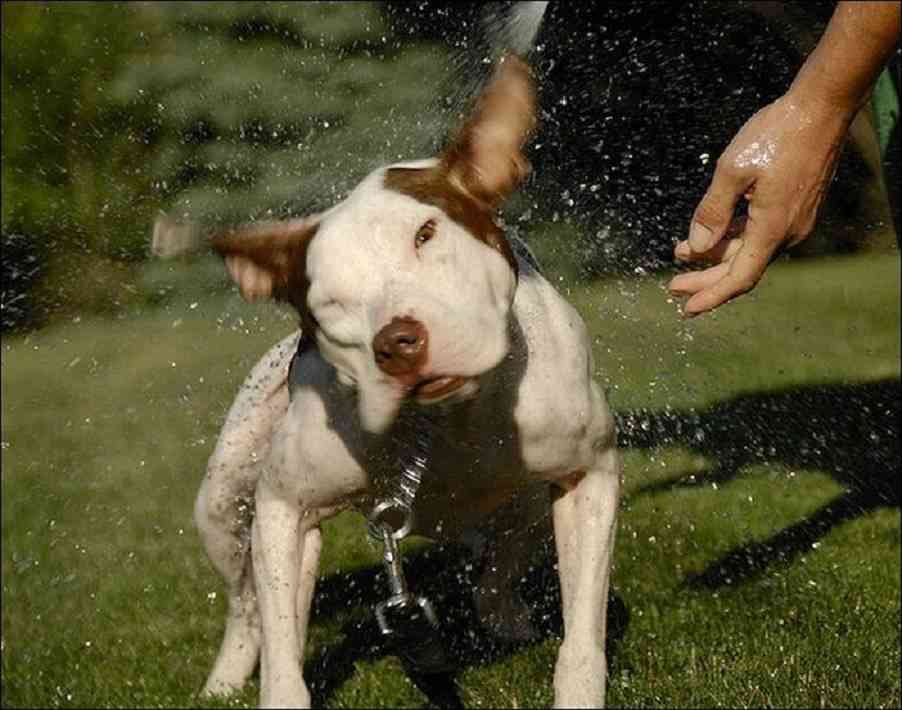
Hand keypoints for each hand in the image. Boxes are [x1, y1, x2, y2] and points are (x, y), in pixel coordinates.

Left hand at [669, 92, 849, 315]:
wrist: (820, 107)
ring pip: (749, 251)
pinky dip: (732, 239)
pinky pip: (759, 234)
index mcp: (772, 228)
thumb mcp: (732, 171)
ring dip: (715, 255)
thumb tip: (696, 248)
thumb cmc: (776, 134)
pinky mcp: (794, 208)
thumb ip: (712, 212)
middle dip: (705, 278)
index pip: (739, 278)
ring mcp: (793, 221)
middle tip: (672, 286)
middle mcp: (787, 232)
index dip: (711, 295)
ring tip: (681, 254)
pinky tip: (710, 235)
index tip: (687, 309)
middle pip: (741, 268)